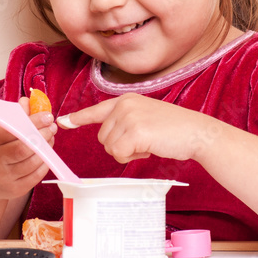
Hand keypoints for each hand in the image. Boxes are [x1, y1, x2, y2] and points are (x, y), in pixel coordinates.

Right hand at [0, 97, 56, 199]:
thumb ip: (12, 117)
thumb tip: (28, 101)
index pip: (12, 130)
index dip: (33, 122)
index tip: (47, 116)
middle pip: (24, 148)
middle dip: (42, 135)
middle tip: (52, 127)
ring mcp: (4, 177)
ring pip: (31, 163)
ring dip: (45, 149)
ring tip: (50, 138)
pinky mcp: (14, 190)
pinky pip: (35, 176)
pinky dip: (44, 164)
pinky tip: (46, 154)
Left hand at [57, 93, 223, 163]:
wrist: (195, 132)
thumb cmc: (173, 129)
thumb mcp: (145, 117)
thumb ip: (126, 121)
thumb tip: (109, 138)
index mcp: (126, 100)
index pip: (97, 110)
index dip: (79, 118)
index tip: (62, 121)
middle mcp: (124, 105)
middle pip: (103, 136)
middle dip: (120, 146)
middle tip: (144, 141)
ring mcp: (128, 117)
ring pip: (110, 147)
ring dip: (127, 152)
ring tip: (148, 143)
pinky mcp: (134, 131)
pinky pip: (119, 153)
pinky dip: (132, 157)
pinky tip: (149, 149)